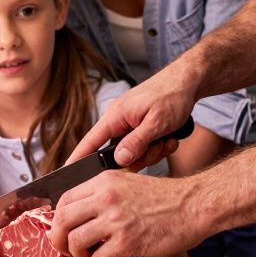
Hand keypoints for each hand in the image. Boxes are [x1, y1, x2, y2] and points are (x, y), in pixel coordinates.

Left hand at [48, 171, 208, 256]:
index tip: (63, 230)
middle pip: (63, 219)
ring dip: (79, 256)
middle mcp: (105, 196)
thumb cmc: (166, 197)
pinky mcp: (127, 240)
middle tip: (65, 249)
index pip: (65, 198)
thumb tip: (84, 213)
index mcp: (105, 180)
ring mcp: (115, 219)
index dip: (58, 218)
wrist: (193, 205)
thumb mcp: (129, 182)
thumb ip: (105, 193)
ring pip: (76, 241)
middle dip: (58, 239)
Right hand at [65, 65, 197, 168]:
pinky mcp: (139, 128)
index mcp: (115, 116)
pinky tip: (169, 138)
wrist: (187, 81)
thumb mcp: (156, 123)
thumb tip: (118, 160)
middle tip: (158, 147)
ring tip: (167, 139)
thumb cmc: (171, 95)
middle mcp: (118, 121)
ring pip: (133, 153)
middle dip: (140, 156)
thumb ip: (136, 143)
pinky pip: (143, 147)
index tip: (67, 175)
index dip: (78, 159)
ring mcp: (129, 125)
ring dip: (153, 151)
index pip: (90, 142)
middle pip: (118, 154)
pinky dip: (158, 146)